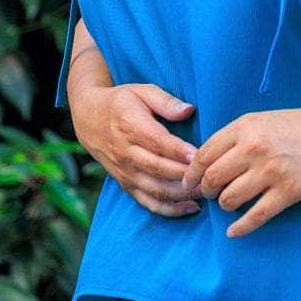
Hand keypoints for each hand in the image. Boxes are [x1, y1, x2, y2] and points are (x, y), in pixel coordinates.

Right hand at [72, 82, 201, 217]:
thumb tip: (189, 110)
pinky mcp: (126, 184)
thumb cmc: (121, 102)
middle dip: (185, 175)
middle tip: (211, 176)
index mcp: (130, 125)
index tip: (199, 156)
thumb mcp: (142, 91)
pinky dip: (169, 209)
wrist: (89, 119)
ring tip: (207, 192)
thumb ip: (166, 101)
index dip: (178, 151)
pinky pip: (147, 202)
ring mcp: (125, 171)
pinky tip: (192, 207)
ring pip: (155, 189)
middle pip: (158, 168)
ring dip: (182, 195)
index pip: (157, 142)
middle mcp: (126, 152)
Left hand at [180, 103, 300, 237]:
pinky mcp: (288, 192)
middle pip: (213, 179)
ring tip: (229, 204)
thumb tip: (209, 159)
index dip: (192, 172)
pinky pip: (255, 216)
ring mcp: (272, 172)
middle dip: (207, 191)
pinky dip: (240, 228)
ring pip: (230, 199)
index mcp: (246, 127)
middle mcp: (255, 148)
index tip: (189, 182)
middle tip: (210, 195)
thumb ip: (238, 136)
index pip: (205, 154)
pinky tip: (234, 231)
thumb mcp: (265, 120)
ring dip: (225, 206)